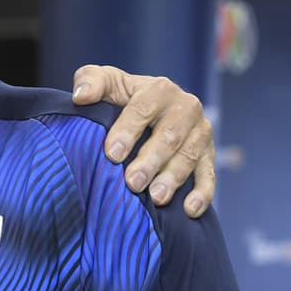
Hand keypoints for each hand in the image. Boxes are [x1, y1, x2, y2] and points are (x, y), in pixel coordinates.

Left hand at [72, 65, 214, 217]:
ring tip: (156, 197)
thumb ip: (90, 81)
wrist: (152, 110)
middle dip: (151, 160)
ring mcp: (200, 132)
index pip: (143, 109)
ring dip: (173, 178)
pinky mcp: (208, 154)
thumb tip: (81, 96)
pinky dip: (203, 193)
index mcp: (159, 89)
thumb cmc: (122, 98)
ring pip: (189, 157)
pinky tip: (189, 209)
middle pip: (170, 136)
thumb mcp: (106, 83)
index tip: (111, 153)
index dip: (128, 130)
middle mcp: (186, 108)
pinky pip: (209, 175)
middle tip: (132, 182)